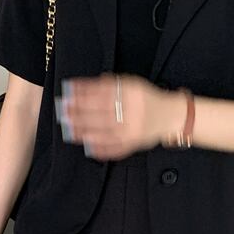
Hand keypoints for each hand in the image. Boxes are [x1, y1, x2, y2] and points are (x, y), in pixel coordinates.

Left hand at [55, 72, 184, 160]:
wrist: (170, 116)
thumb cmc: (147, 98)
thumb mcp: (131, 84)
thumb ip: (110, 84)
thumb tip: (83, 86)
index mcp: (131, 93)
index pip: (101, 92)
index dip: (82, 93)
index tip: (67, 92)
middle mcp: (132, 111)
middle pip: (99, 112)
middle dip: (78, 113)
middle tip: (63, 112)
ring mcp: (132, 130)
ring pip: (104, 132)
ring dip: (84, 132)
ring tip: (69, 130)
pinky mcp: (134, 144)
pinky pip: (114, 148)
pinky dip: (100, 149)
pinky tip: (88, 146)